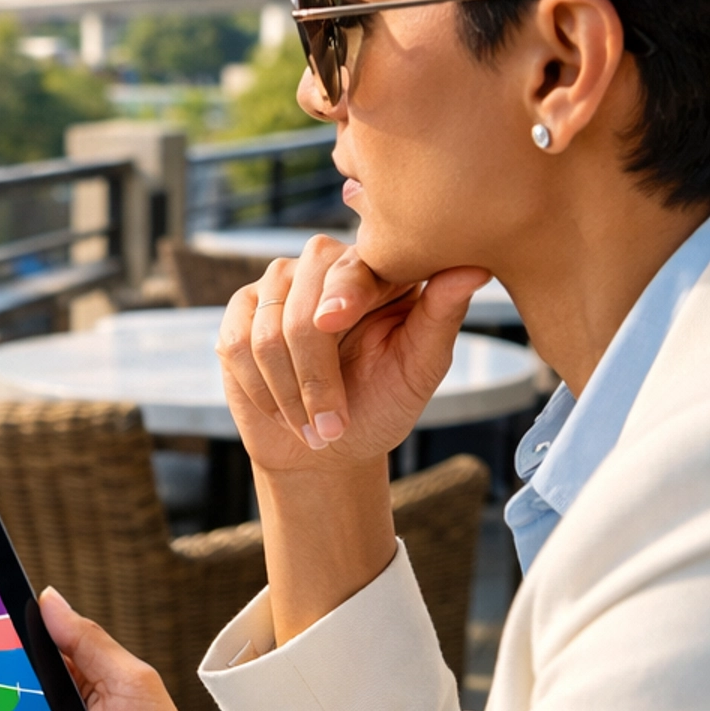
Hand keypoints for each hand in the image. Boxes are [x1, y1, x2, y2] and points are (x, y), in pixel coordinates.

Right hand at [217, 236, 488, 474]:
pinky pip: (237, 343)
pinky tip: (281, 410)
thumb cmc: (382, 404)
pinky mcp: (242, 309)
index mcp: (375, 268)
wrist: (327, 445)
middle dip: (314, 375)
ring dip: (287, 392)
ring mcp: (278, 283)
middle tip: (332, 426)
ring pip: (267, 331)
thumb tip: (474, 268)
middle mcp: (324, 265)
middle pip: (303, 306)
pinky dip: (259, 388)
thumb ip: (442, 316)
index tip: (332, 323)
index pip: (353, 269)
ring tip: (312, 426)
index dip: (342, 294)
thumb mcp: (420, 368)